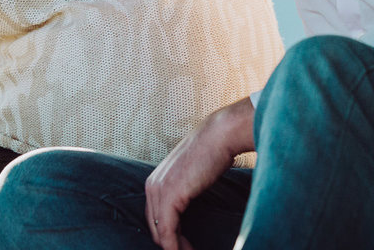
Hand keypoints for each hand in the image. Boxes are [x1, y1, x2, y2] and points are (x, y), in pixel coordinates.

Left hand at [145, 98, 254, 249]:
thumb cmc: (213, 151)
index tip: (185, 245)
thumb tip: (190, 203)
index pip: (155, 217)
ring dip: (175, 248)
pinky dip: (175, 247)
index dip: (169, 235)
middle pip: (155, 227)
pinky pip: (167, 232)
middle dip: (170, 244)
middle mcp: (152, 186)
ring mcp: (159, 191)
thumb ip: (185, 188)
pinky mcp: (170, 197)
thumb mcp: (192, 173)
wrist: (221, 134)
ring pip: (160, 233)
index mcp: (155, 180)